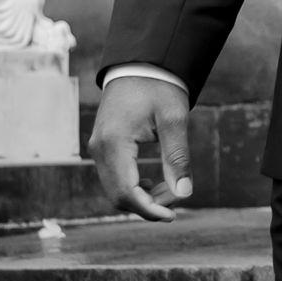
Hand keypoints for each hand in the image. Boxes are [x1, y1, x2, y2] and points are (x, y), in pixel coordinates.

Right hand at [87, 74, 193, 220]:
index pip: (126, 192)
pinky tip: (155, 182)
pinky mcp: (102, 147)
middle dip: (148, 205)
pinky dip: (134, 186)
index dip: (149, 210)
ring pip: (115, 189)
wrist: (139, 64)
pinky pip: (114, 177)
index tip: (173, 216)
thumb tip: (184, 194)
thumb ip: (177, 157)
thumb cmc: (159, 88)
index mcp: (114, 143)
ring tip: (171, 189)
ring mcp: (97, 148)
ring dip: (142, 197)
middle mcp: (99, 149)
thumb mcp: (174, 120)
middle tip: (178, 201)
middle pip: (118, 195)